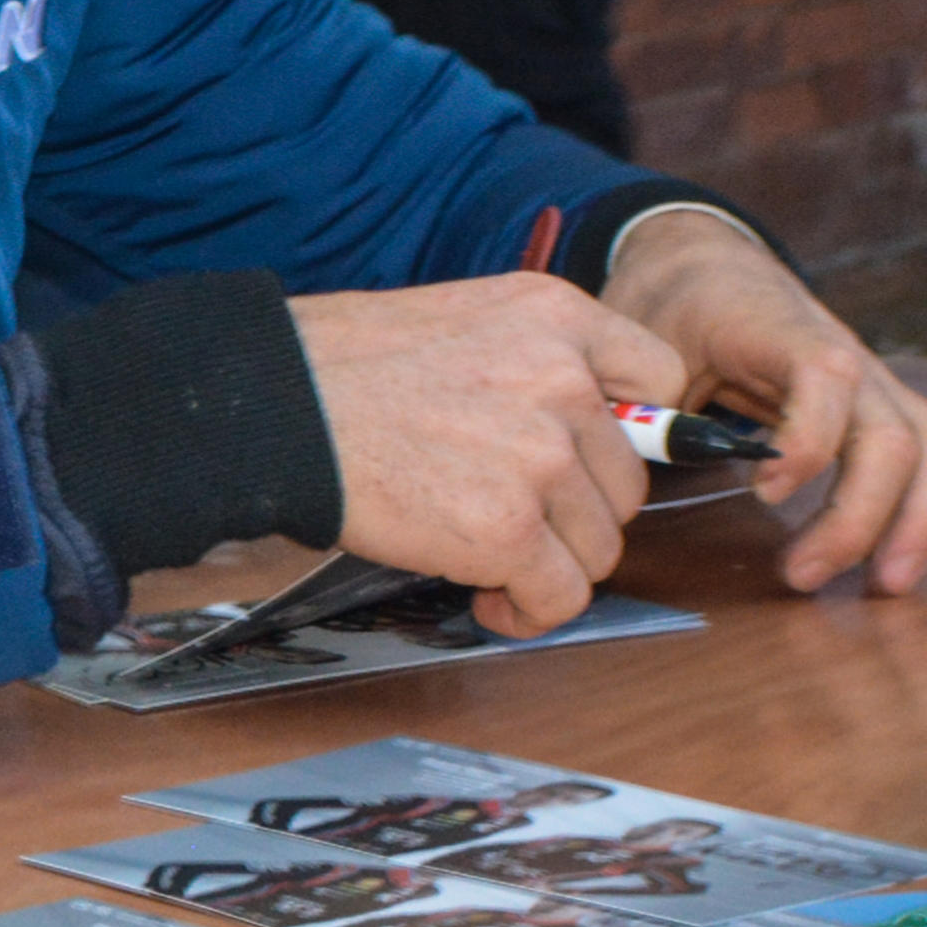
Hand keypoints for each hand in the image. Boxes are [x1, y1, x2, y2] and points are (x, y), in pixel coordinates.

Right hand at [292, 274, 688, 638]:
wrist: (268, 405)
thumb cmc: (337, 364)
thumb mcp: (459, 320)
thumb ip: (532, 362)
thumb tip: (585, 431)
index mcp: (554, 315)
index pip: (658, 379)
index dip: (627, 431)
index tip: (586, 457)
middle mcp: (564, 381)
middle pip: (626, 482)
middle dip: (574, 512)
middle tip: (510, 515)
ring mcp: (540, 457)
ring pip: (599, 546)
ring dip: (551, 565)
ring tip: (489, 556)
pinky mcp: (507, 529)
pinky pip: (561, 596)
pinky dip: (529, 611)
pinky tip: (491, 599)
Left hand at [598, 208, 926, 595]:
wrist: (706, 264)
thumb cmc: (672, 306)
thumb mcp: (640, 339)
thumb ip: (642, 400)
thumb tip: (634, 464)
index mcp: (779, 329)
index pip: (825, 376)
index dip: (807, 440)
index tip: (762, 493)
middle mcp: (846, 354)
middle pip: (893, 434)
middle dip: (859, 515)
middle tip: (804, 576)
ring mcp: (874, 381)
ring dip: (916, 523)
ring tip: (881, 587)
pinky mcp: (881, 405)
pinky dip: (920, 512)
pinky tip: (891, 564)